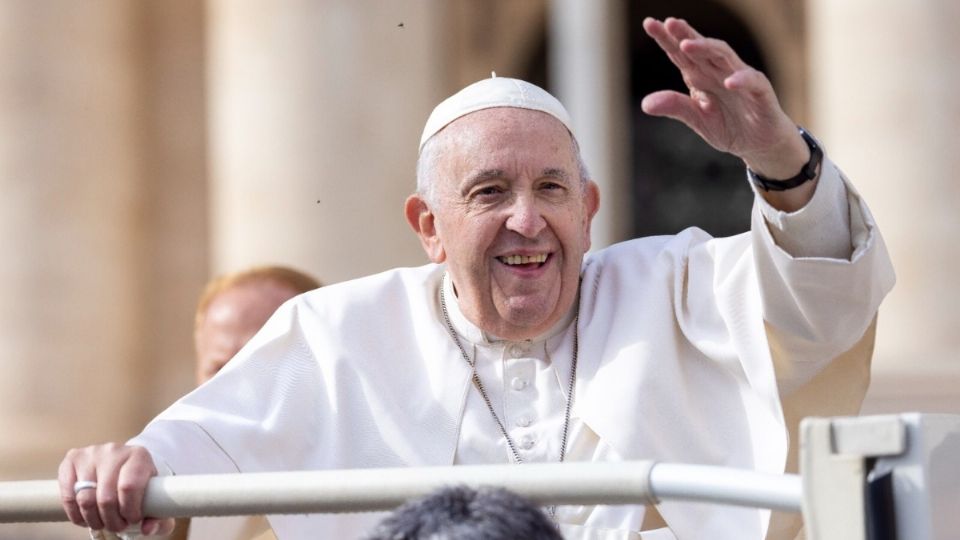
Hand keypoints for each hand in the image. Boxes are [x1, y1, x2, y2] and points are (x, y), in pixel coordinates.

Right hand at [58, 443, 174, 535]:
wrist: (124, 466)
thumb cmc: (142, 485)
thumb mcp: (157, 499)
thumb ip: (159, 518)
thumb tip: (147, 528)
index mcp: (139, 456)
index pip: (129, 487)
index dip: (129, 510)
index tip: (132, 519)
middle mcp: (114, 450)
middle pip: (105, 497)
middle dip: (111, 520)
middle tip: (117, 526)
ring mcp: (91, 453)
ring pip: (85, 499)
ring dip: (93, 519)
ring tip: (103, 522)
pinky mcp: (72, 459)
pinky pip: (68, 495)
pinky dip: (76, 513)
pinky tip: (86, 516)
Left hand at [641, 17, 808, 180]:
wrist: (758, 143)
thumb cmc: (728, 125)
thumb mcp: (696, 119)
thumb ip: (674, 107)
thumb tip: (645, 105)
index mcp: (700, 75)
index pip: (681, 53)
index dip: (667, 39)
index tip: (649, 24)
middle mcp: (719, 71)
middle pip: (701, 48)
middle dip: (685, 34)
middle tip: (669, 23)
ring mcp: (740, 79)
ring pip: (724, 56)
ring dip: (707, 48)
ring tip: (688, 45)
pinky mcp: (760, 92)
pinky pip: (751, 82)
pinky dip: (741, 80)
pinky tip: (729, 82)